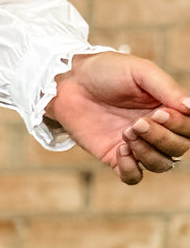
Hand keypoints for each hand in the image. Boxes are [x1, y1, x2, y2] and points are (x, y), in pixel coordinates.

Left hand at [46, 51, 189, 184]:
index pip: (189, 128)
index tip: (157, 112)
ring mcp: (136, 144)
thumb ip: (167, 89)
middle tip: (137, 122)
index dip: (178, 126)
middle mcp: (157, 128)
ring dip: (148, 153)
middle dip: (161, 138)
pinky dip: (132, 169)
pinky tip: (121, 151)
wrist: (69, 82)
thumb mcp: (141, 72)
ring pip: (161, 165)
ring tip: (127, 133)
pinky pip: (133, 177)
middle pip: (179, 148)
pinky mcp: (114, 156)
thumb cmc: (107, 71)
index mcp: (168, 107)